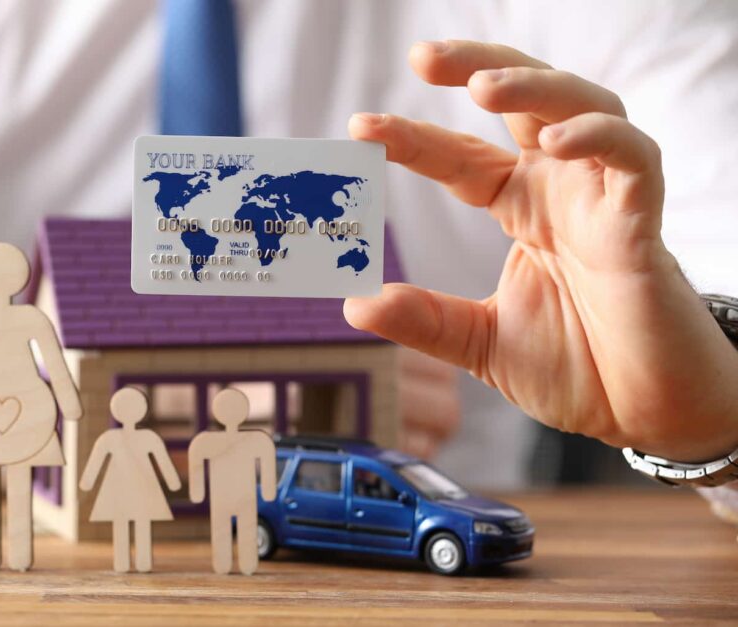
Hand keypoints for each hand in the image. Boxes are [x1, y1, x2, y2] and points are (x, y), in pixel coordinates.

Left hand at [345, 40, 737, 461]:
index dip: (413, 139)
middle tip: (422, 58)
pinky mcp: (642, 225)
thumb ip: (425, 320)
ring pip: (583, 108)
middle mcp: (560, 192)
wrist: (639, 414)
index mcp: (521, 209)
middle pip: (525, 102)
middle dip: (478, 67)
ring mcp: (602, 202)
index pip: (460, 157)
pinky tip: (556, 141)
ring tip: (483, 88)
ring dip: (535, 88)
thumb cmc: (574, 370)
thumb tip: (355, 303)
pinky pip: (633, 160)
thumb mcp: (480, 343)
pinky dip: (599, 139)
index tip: (360, 129)